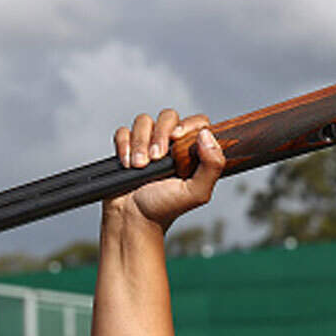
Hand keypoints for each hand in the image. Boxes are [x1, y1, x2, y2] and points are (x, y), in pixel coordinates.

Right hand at [107, 109, 225, 230]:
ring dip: (140, 143)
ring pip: (144, 121)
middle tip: (157, 158)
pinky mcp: (127, 148)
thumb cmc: (166, 208)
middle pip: (168, 116)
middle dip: (160, 134)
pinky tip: (128, 164)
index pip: (197, 123)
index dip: (189, 124)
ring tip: (140, 166)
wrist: (133, 219)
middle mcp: (171, 145)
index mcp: (192, 153)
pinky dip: (124, 145)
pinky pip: (124, 131)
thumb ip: (211, 166)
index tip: (178, 138)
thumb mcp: (197, 192)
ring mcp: (148, 145)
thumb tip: (207, 134)